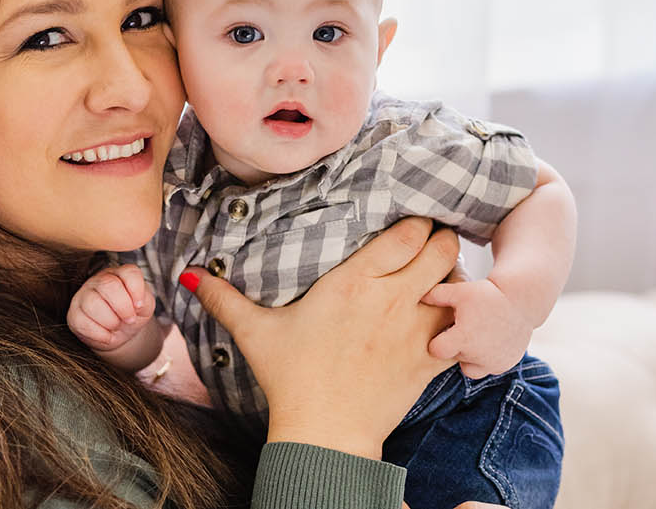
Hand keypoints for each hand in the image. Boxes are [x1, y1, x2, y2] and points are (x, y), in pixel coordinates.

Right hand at [67, 264, 155, 352]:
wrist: (119, 333)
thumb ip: (144, 301)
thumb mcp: (144, 307)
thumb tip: (135, 304)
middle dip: (123, 307)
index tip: (139, 305)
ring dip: (110, 321)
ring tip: (116, 326)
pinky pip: (82, 322)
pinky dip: (99, 334)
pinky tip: (106, 335)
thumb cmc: (131, 314)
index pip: (129, 272)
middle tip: (129, 319)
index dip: (136, 290)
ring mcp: (83, 295)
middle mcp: (100, 280)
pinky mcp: (74, 314)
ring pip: (92, 303)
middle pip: (108, 285)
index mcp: (120, 274)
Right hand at [181, 217, 458, 459]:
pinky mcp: (429, 362)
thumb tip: (190, 275)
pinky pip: (464, 329)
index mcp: (353, 282)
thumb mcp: (255, 333)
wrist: (324, 433)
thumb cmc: (290, 378)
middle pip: (442, 248)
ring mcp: (416, 331)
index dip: (415, 223)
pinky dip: (462, 320)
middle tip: (430, 245)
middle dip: (441, 241)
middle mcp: (391, 300)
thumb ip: (225, 298)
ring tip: (440, 280)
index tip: (407, 224)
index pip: (407, 232)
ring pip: (459, 285)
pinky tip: (447, 320)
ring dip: (455, 279)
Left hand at [421, 279, 532, 378]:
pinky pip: (487, 368)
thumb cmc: (488, 294)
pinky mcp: (504, 366)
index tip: (442, 332)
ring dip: (469, 356)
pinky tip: (487, 341)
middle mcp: (478, 355)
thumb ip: (436, 295)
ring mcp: (493, 363)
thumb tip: (416, 296)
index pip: (437, 351)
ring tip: (474, 336)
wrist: (522, 301)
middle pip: (453, 358)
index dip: (436, 342)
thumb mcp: (460, 290)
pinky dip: (485, 359)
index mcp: (464, 337)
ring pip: (470, 368)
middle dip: (454, 346)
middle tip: (462, 328)